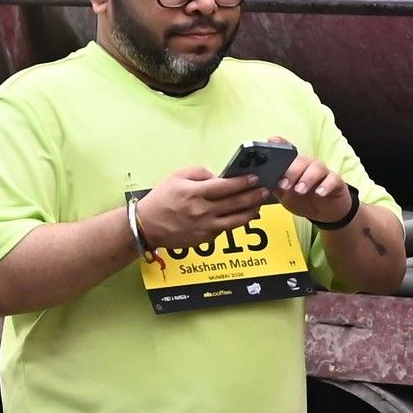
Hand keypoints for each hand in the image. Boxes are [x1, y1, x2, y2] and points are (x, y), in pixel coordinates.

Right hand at [131, 164, 264, 249]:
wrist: (147, 226)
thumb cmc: (161, 198)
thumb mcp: (177, 176)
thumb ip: (200, 173)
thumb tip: (219, 177)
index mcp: (195, 193)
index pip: (225, 186)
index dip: (242, 182)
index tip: (254, 178)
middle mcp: (202, 211)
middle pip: (234, 203)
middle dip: (253, 196)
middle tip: (265, 190)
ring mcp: (204, 227)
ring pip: (235, 220)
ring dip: (250, 212)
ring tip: (259, 205)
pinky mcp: (205, 238)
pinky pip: (225, 229)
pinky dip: (236, 222)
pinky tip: (244, 216)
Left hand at [273, 148, 360, 229]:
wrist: (325, 214)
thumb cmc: (304, 201)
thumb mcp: (285, 197)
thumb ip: (276, 188)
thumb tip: (264, 182)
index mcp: (295, 166)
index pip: (288, 150)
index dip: (280, 143)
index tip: (272, 141)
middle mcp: (309, 165)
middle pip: (301, 160)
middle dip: (291, 171)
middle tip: (285, 185)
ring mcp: (323, 172)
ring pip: (317, 167)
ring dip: (307, 178)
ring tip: (300, 190)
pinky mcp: (336, 181)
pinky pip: (333, 179)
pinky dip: (326, 185)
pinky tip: (320, 193)